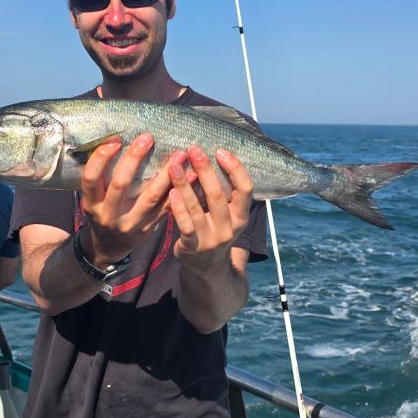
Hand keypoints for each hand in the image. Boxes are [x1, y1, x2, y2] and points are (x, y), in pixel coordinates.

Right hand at [79, 133, 180, 266]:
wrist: (110, 246)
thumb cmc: (103, 211)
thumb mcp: (94, 197)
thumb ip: (101, 176)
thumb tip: (114, 139)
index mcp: (91, 203)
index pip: (90, 178)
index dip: (101, 158)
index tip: (116, 139)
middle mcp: (109, 214)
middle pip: (120, 184)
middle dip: (134, 159)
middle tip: (147, 138)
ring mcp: (130, 223)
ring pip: (150, 196)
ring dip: (166, 174)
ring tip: (178, 154)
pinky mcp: (148, 227)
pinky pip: (166, 207)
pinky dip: (180, 191)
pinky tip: (192, 175)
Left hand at [168, 146, 252, 268]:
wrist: (206, 268)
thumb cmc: (214, 230)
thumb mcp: (227, 215)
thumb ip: (224, 192)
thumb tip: (214, 155)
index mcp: (241, 216)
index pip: (246, 189)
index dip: (235, 169)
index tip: (221, 151)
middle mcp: (229, 228)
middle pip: (218, 195)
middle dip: (206, 170)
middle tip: (194, 149)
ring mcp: (211, 239)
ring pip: (198, 208)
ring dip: (185, 184)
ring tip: (175, 165)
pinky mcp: (193, 247)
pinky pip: (185, 225)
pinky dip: (178, 208)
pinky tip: (171, 192)